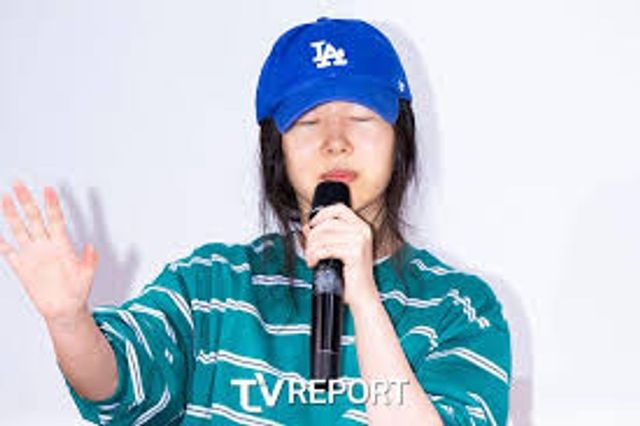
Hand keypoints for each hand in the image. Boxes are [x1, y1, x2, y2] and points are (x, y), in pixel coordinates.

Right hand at [0, 182, 97, 322]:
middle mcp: (46, 246)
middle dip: (26, 201)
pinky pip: (8, 252)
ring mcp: (32, 255)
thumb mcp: (87, 275)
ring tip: (5, 198)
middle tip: (18, 184)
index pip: (55, 219)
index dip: (51, 204)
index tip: (48, 188)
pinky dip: (0, 243)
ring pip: (19, 229)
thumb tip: (91, 247)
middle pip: (34, 218)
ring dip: (11, 214)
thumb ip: (89, 261)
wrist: (65, 309)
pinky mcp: (22, 268)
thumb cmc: (78, 291)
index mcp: (62, 245)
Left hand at [302, 203, 378, 307]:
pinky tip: (314, 263)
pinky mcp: (354, 253)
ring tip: (310, 259)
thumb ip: (324, 237)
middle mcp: (363, 231)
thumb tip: (307, 227)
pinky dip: (315, 256)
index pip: (339, 208)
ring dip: (311, 248)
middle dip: (312, 236)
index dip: (322, 214)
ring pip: (324, 236)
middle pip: (328, 223)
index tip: (312, 224)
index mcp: (362, 227)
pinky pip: (325, 249)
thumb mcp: (337, 252)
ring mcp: (360, 241)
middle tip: (308, 250)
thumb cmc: (352, 276)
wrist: (363, 296)